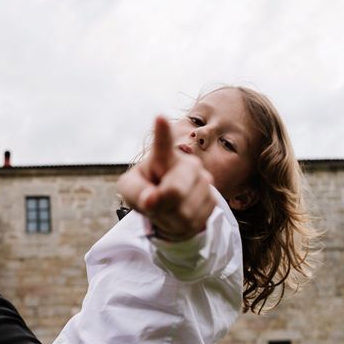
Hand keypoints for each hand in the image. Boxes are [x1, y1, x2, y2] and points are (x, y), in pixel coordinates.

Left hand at [117, 116, 215, 240]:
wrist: (169, 209)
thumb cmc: (146, 192)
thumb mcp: (130, 191)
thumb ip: (135, 192)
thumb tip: (151, 199)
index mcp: (162, 156)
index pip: (163, 143)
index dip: (162, 131)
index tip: (159, 118)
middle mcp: (188, 163)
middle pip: (175, 191)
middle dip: (161, 204)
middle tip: (153, 204)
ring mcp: (204, 181)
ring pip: (185, 211)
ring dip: (169, 217)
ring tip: (166, 208)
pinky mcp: (213, 199)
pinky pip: (195, 220)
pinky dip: (181, 225)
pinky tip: (178, 216)